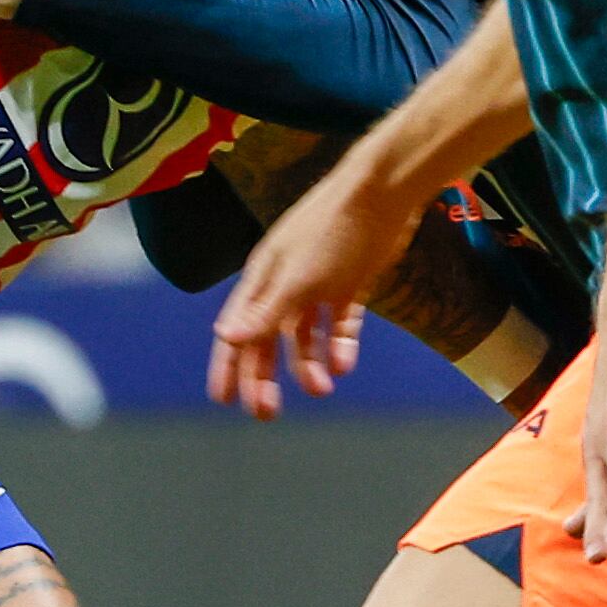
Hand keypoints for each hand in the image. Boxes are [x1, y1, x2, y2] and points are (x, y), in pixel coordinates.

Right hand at [208, 149, 418, 418]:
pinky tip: (344, 364)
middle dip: (265, 376)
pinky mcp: (350, 282)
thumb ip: (265, 311)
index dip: (228, 365)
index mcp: (263, 279)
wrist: (383, 193)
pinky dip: (340, 345)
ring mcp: (319, 283)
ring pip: (305, 336)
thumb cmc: (331, 230)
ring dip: (308, 364)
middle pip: (268, 339)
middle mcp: (286, 284)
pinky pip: (340, 323)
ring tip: (321, 389)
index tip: (223, 400)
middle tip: (267, 414)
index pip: (238, 330)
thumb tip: (225, 338)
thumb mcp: (296, 277)